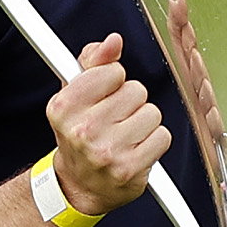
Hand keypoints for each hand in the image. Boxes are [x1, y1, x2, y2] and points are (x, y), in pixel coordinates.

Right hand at [44, 32, 166, 219]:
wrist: (79, 185)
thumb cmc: (79, 134)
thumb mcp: (75, 94)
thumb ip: (93, 60)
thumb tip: (114, 41)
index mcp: (64, 107)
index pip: (112, 71)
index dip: (113, 82)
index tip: (103, 96)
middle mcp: (83, 130)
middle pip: (136, 91)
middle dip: (130, 103)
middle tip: (114, 120)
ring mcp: (107, 151)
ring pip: (152, 113)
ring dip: (144, 123)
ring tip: (126, 135)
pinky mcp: (130, 169)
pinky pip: (162, 137)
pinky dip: (154, 142)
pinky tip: (136, 149)